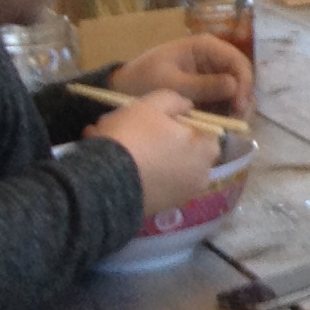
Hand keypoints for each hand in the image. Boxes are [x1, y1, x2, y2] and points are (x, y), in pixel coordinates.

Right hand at [85, 94, 219, 214]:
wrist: (102, 182)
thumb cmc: (133, 137)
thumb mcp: (152, 104)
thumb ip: (175, 101)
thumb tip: (187, 107)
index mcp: (207, 150)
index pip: (201, 130)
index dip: (178, 122)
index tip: (154, 120)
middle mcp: (202, 176)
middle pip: (183, 150)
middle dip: (160, 140)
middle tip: (130, 131)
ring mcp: (181, 196)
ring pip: (164, 167)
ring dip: (144, 156)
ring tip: (114, 148)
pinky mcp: (160, 209)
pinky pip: (152, 184)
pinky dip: (137, 174)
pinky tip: (112, 164)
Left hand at [110, 34, 254, 115]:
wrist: (122, 88)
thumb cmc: (143, 79)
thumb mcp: (170, 83)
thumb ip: (202, 85)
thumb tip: (234, 87)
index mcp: (206, 47)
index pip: (236, 61)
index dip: (243, 83)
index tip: (239, 105)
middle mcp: (214, 58)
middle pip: (241, 76)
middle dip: (242, 98)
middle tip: (236, 120)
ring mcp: (212, 73)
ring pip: (237, 90)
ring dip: (236, 107)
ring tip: (228, 124)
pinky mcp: (209, 89)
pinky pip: (225, 99)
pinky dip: (226, 111)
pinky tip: (221, 123)